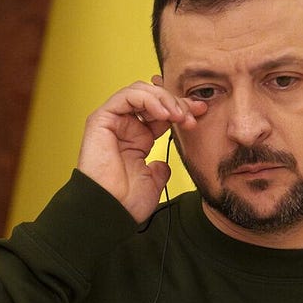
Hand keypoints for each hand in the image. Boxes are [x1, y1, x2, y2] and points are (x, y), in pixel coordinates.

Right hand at [76, 79, 206, 222]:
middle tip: (192, 116)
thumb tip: (164, 165)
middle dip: (176, 103)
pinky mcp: (101, 119)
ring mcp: (112, 122)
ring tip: (178, 115)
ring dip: (164, 99)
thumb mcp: (153, 181)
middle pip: (153, 99)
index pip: (161, 113)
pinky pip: (127, 96)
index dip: (182, 109)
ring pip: (141, 92)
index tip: (200, 112)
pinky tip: (163, 114)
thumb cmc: (127, 201)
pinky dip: (148, 99)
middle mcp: (124, 127)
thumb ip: (160, 169)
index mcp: (136, 140)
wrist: (111, 210)